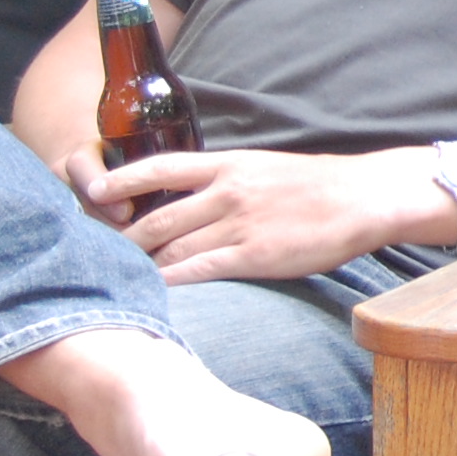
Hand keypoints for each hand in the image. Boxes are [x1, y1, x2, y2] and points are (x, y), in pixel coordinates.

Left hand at [66, 144, 437, 285]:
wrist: (364, 198)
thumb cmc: (319, 187)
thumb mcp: (267, 169)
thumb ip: (229, 181)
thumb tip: (196, 198)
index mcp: (230, 164)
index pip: (161, 167)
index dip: (122, 180)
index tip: (92, 193)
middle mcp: (228, 191)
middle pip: (157, 216)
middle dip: (121, 236)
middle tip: (93, 252)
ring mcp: (240, 224)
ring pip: (173, 246)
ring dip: (142, 263)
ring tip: (115, 278)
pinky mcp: (255, 255)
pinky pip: (201, 270)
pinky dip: (171, 281)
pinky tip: (152, 291)